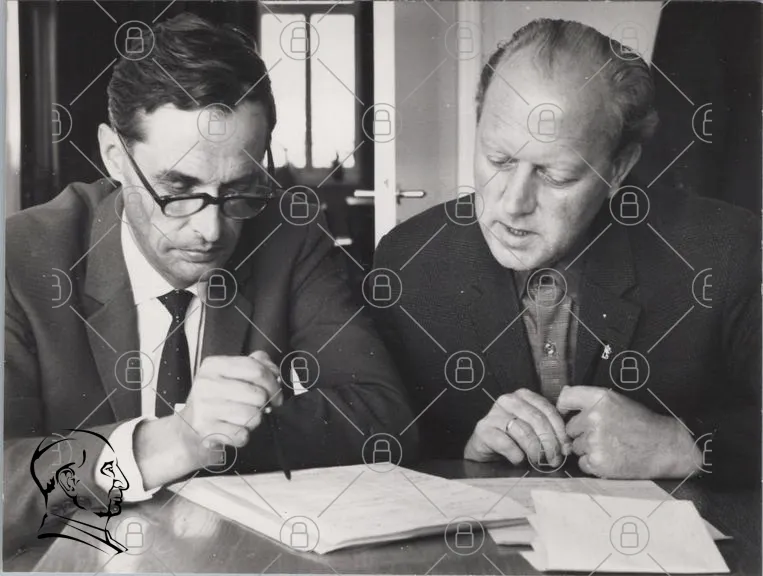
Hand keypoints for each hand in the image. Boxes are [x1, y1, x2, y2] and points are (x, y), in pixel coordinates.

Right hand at [176, 351, 283, 459]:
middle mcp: (206, 384)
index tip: (275, 392)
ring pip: (253, 415)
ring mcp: (204, 408)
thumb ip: (256, 364)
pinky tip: (233, 430)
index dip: (273, 383)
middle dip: (264, 404)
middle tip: (257, 407)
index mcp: (214, 365)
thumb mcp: (230, 374)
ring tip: (241, 418)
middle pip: (258, 394)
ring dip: (254, 420)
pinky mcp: (206, 431)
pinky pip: (242, 435)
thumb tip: (274, 372)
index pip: (256, 369)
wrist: (187, 429)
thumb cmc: (215, 400)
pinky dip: (243, 436)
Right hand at [464, 388, 570, 466]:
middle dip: (549, 442)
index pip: (547, 409)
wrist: (485, 447)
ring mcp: (493, 414)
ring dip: (536, 451)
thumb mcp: (532, 429)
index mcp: (523, 396)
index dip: (559, 430)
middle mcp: (508, 400)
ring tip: (539, 462)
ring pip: (523, 431)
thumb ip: (548, 429)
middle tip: (554, 459)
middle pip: (536, 419)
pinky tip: (519, 460)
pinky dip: (516, 454)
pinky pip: (506, 443)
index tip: (565, 448)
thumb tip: (567, 445)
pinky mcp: (483, 429)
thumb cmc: (513, 438)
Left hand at [557, 386, 700, 478]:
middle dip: (582, 432)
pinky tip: (611, 458)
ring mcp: (595, 441)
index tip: (567, 412)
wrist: (666, 448)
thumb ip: (589, 398)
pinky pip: (582, 463)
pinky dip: (593, 463)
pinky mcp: (597, 462)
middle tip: (604, 434)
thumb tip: (562, 397)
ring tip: (610, 446)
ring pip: (575, 446)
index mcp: (600, 398)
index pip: (565, 398)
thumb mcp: (617, 401)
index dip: (564, 407)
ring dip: (587, 448)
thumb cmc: (641, 423)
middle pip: (570, 427)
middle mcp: (594, 417)